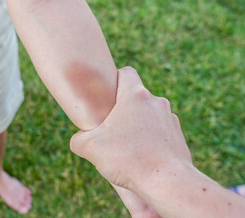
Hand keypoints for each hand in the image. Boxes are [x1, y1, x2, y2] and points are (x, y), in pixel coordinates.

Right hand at [70, 66, 191, 189]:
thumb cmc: (128, 159)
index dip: (115, 79)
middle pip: (136, 97)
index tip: (107, 95)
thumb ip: (78, 139)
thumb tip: (78, 139)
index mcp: (135, 96)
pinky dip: (150, 139)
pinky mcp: (178, 136)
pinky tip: (141, 156)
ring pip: (148, 115)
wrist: (166, 182)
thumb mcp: (90, 147)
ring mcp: (170, 119)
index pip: (126, 72)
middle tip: (111, 127)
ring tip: (126, 146)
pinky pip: (159, 131)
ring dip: (137, 125)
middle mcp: (156, 102)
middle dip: (123, 110)